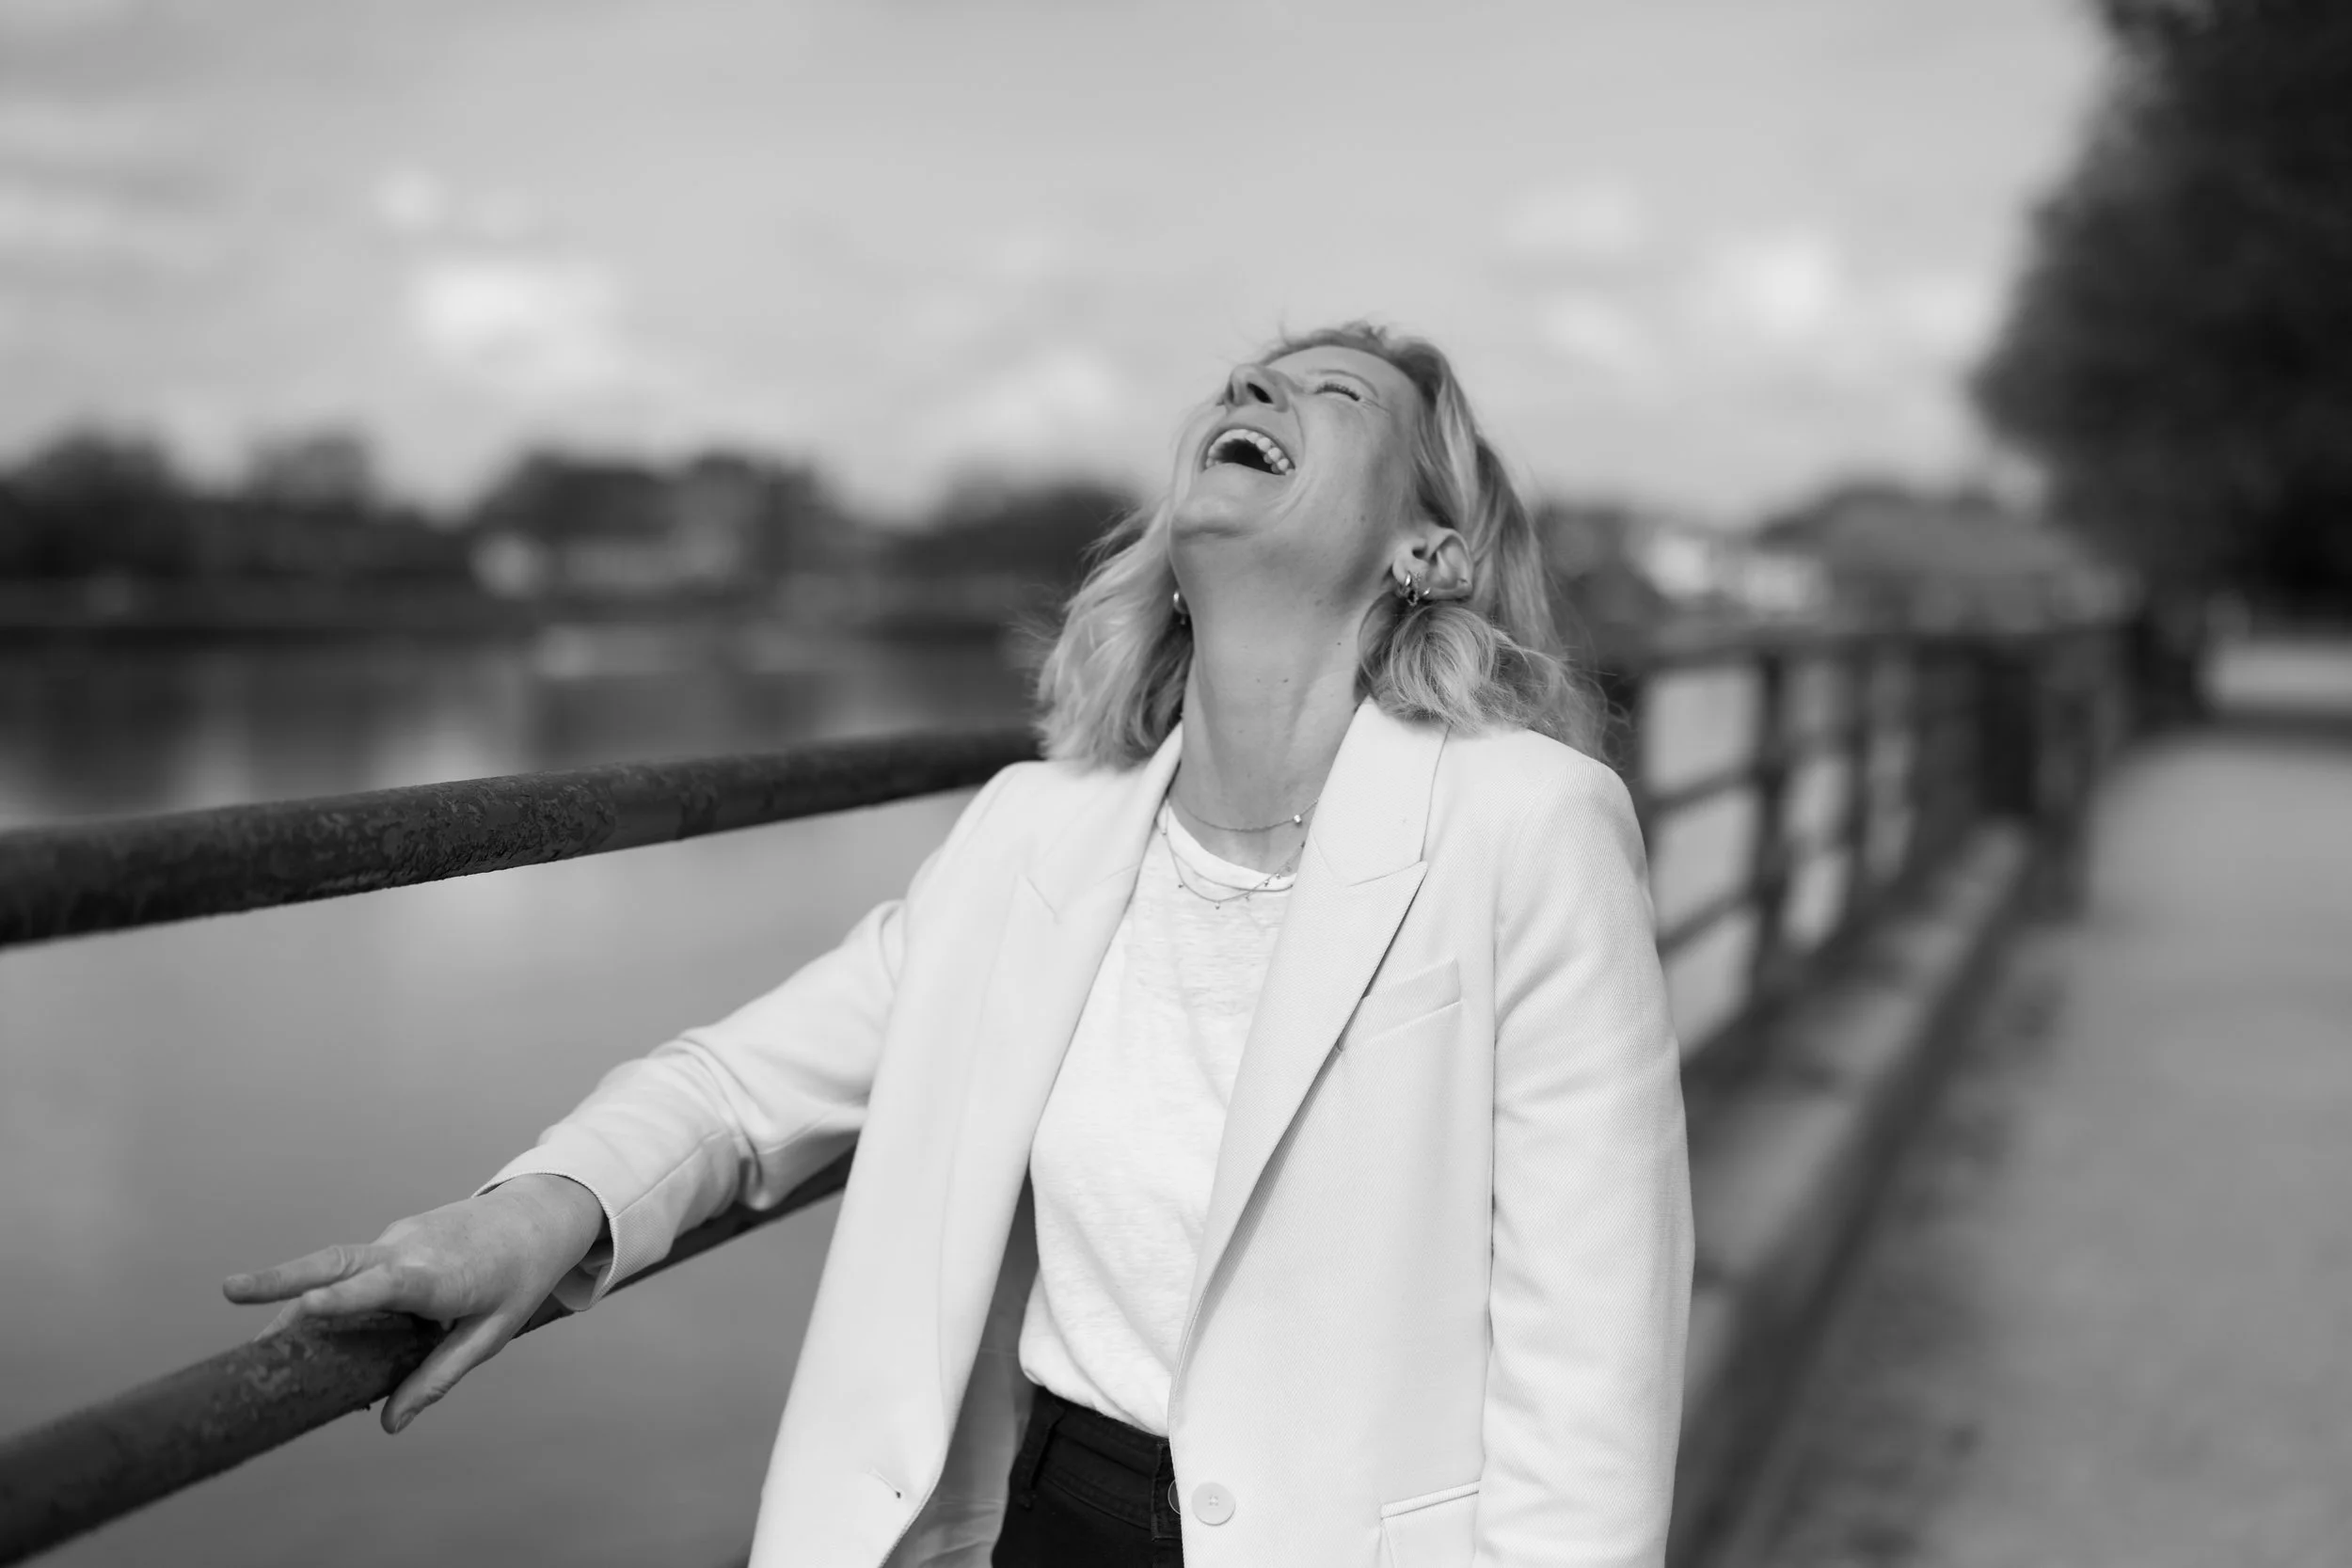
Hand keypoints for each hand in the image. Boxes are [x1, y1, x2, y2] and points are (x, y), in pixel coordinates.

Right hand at [222, 1174, 607, 1433]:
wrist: (536, 1215)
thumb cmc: (518, 1279)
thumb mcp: (491, 1334)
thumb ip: (439, 1375)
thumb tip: (391, 1424)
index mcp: (440, 1276)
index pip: (387, 1284)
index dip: (346, 1297)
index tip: (306, 1307)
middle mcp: (410, 1250)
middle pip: (339, 1261)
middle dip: (283, 1277)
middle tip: (229, 1291)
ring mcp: (397, 1239)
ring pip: (336, 1267)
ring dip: (293, 1296)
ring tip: (255, 1345)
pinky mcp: (391, 1239)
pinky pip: (354, 1270)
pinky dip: (328, 1296)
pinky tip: (308, 1332)